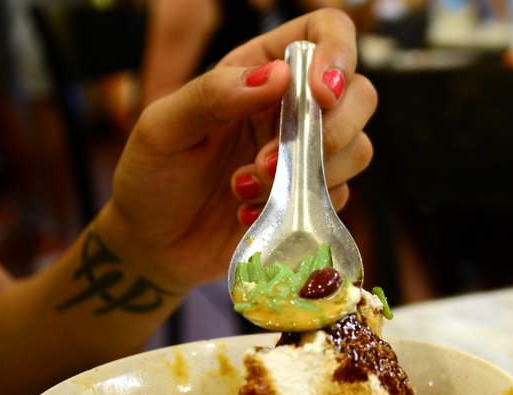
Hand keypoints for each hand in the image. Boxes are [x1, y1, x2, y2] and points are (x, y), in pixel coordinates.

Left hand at [99, 9, 375, 290]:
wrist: (151, 244)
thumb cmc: (151, 176)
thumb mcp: (164, 128)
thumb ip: (213, 94)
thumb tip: (279, 75)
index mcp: (258, 69)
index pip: (323, 33)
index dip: (337, 52)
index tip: (320, 94)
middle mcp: (292, 108)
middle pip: (360, 94)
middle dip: (330, 130)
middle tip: (267, 160)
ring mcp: (305, 156)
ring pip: (357, 148)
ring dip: (309, 174)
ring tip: (244, 190)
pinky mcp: (310, 200)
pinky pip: (339, 196)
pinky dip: (301, 207)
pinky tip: (249, 215)